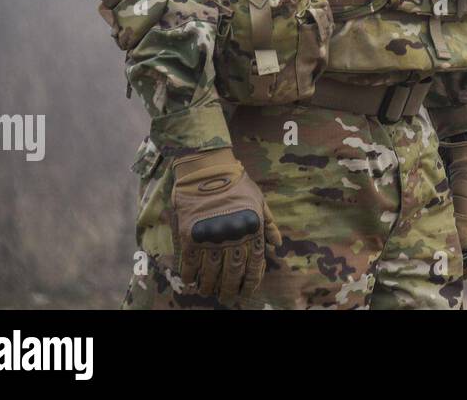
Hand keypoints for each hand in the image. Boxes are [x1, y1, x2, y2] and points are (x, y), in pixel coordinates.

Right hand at [171, 147, 281, 303]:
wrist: (208, 168)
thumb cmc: (237, 183)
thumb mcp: (259, 201)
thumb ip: (268, 224)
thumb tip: (277, 245)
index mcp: (252, 228)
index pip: (254, 263)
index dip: (251, 280)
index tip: (247, 291)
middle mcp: (233, 235)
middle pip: (232, 271)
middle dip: (230, 288)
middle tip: (226, 297)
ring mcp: (211, 236)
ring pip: (210, 271)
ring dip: (209, 284)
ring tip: (208, 291)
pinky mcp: (190, 234)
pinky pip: (190, 262)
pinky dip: (190, 274)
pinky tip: (191, 281)